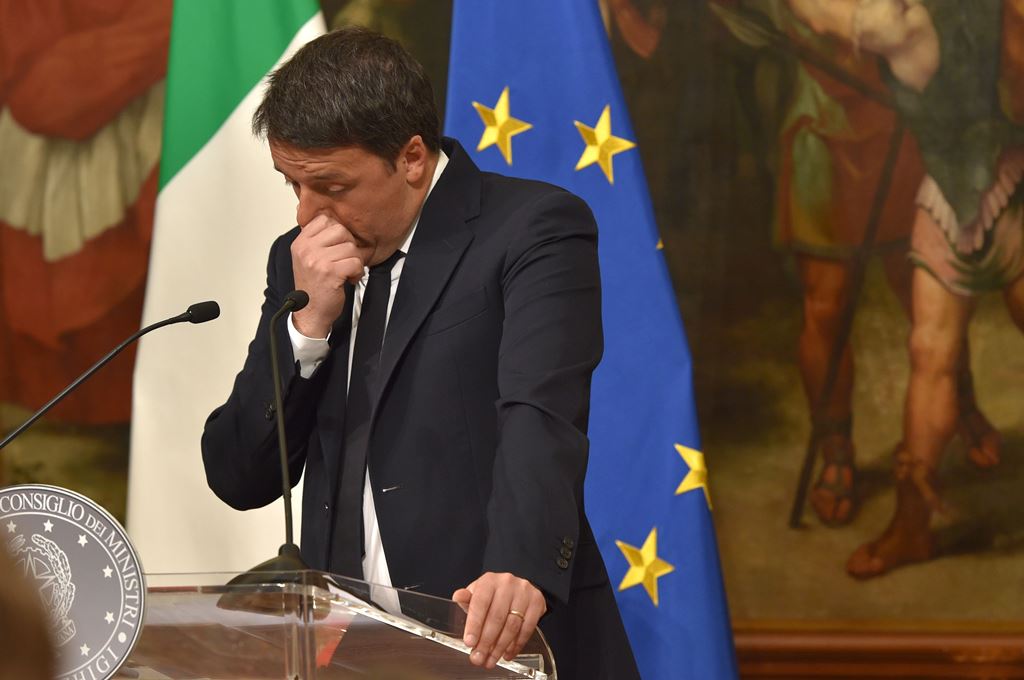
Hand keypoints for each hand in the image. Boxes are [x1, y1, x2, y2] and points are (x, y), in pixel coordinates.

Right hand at [290, 214, 367, 337]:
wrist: (310, 313)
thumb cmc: (313, 287)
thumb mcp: (307, 258)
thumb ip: (318, 240)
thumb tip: (337, 222)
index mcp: (300, 242)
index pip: (325, 219)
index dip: (338, 233)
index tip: (336, 248)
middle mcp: (306, 249)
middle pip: (341, 230)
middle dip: (349, 246)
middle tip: (344, 261)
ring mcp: (317, 260)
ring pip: (351, 247)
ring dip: (354, 261)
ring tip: (346, 272)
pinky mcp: (330, 272)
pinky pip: (355, 262)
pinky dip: (358, 272)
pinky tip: (349, 279)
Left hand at [452, 572, 546, 668]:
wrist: (516, 588)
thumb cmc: (493, 594)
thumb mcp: (477, 594)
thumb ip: (467, 599)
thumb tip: (458, 596)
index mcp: (489, 581)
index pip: (480, 603)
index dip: (474, 625)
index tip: (469, 642)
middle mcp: (507, 583)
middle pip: (496, 617)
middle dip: (486, 641)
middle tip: (479, 657)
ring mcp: (524, 592)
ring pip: (512, 625)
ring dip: (501, 646)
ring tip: (492, 659)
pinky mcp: (536, 601)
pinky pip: (527, 628)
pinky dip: (517, 644)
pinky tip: (508, 653)